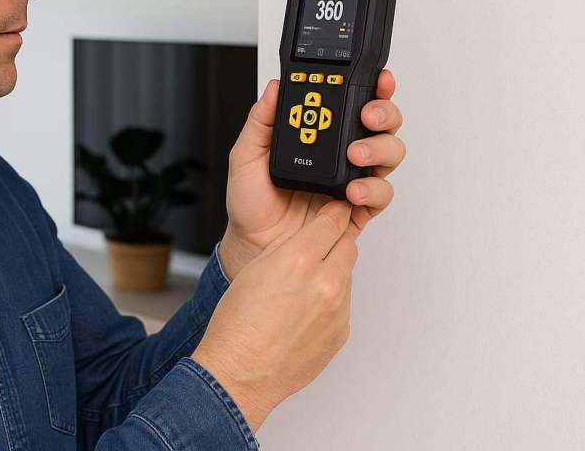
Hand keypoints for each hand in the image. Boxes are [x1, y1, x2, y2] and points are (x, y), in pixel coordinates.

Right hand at [192, 199, 358, 433]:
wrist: (241, 373)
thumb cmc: (237, 325)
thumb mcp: (256, 269)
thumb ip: (288, 249)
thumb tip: (308, 239)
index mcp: (298, 260)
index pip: (332, 221)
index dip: (331, 213)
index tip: (332, 210)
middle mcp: (324, 283)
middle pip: (347, 244)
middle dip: (334, 241)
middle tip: (317, 245)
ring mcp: (336, 310)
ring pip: (345, 275)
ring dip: (331, 272)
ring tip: (301, 287)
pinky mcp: (340, 332)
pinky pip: (343, 305)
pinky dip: (329, 301)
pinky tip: (304, 311)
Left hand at [217, 70, 404, 280]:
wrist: (253, 242)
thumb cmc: (251, 200)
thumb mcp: (246, 153)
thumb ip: (260, 120)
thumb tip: (275, 88)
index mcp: (320, 135)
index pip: (353, 102)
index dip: (372, 87)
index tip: (377, 78)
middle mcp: (342, 153)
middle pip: (382, 124)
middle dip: (384, 113)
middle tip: (368, 116)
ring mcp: (353, 179)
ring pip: (389, 154)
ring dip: (379, 149)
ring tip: (356, 153)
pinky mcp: (358, 209)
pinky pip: (381, 195)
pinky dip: (373, 189)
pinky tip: (353, 190)